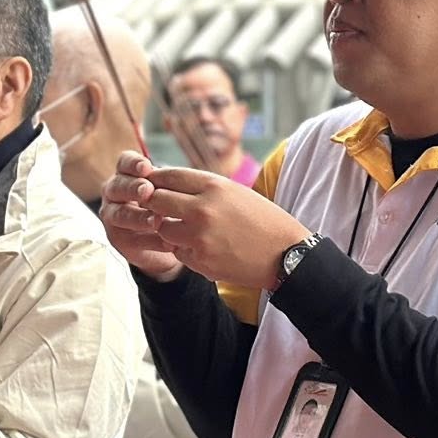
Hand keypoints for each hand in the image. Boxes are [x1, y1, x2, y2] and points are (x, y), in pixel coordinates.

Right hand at [98, 151, 185, 280]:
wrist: (171, 237)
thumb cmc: (169, 204)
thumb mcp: (169, 190)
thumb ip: (166, 183)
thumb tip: (178, 175)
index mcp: (125, 175)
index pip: (124, 163)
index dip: (133, 164)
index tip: (147, 167)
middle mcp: (114, 194)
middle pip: (118, 187)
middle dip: (133, 188)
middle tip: (148, 190)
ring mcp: (113, 218)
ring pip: (121, 215)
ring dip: (138, 217)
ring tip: (157, 221)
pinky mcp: (120, 241)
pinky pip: (133, 240)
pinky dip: (151, 241)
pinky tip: (168, 243)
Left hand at [107, 163, 307, 289]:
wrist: (286, 254)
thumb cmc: (262, 220)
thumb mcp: (235, 192)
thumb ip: (203, 188)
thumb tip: (168, 182)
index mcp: (214, 187)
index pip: (169, 175)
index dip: (155, 178)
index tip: (151, 182)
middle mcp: (202, 209)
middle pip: (156, 200)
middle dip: (154, 203)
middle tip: (158, 207)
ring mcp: (199, 237)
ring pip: (162, 229)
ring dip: (169, 229)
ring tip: (188, 230)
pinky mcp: (200, 261)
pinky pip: (177, 252)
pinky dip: (185, 250)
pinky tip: (204, 248)